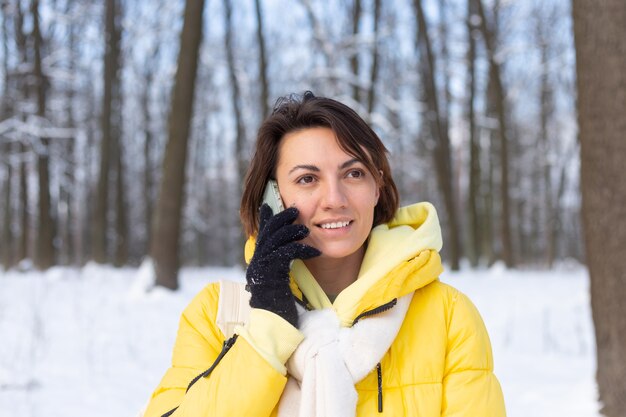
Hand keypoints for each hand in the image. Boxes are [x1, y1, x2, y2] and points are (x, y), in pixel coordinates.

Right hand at [246, 204, 320, 326]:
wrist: (274, 329)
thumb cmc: (279, 310)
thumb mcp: (279, 284)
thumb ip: (279, 269)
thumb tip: (285, 256)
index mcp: (258, 265)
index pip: (261, 237)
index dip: (265, 220)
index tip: (268, 205)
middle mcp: (256, 265)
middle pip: (266, 234)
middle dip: (280, 219)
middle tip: (294, 209)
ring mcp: (261, 271)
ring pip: (274, 242)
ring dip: (291, 231)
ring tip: (307, 228)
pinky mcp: (271, 277)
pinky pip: (285, 255)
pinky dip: (300, 249)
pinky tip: (315, 250)